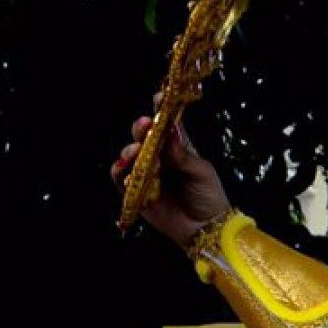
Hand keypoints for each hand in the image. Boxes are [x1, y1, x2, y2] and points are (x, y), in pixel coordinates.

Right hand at [111, 112, 231, 247]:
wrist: (206, 229)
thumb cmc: (208, 197)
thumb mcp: (200, 172)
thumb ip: (182, 154)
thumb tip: (169, 130)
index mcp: (177, 148)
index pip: (166, 124)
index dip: (161, 109)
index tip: (159, 97)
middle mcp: (160, 158)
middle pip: (143, 136)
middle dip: (141, 127)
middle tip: (146, 124)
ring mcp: (147, 174)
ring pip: (130, 155)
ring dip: (130, 149)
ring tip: (137, 151)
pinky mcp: (136, 193)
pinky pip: (120, 178)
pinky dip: (119, 170)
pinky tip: (124, 166)